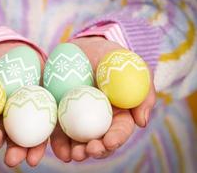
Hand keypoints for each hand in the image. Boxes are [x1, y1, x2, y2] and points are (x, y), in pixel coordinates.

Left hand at [50, 36, 155, 161]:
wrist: (82, 47)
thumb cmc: (110, 56)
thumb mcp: (132, 66)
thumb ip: (143, 92)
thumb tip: (142, 122)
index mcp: (118, 113)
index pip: (119, 130)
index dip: (116, 138)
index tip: (109, 141)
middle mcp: (98, 120)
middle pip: (99, 141)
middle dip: (95, 150)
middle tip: (88, 150)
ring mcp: (78, 119)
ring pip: (78, 141)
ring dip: (76, 151)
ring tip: (71, 155)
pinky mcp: (60, 114)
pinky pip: (58, 131)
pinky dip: (58, 143)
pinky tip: (59, 149)